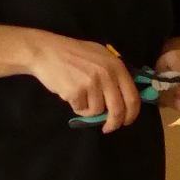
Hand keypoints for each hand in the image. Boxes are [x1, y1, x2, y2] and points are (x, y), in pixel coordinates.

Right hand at [22, 32, 141, 131]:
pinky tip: (71, 94)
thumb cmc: (73, 54)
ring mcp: (92, 83)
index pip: (133, 97)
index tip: (126, 121)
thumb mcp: (100, 56)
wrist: (46, 51)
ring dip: (89, 110)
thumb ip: (114, 74)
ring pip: (98, 111)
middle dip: (114, 123)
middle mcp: (107, 74)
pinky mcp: (76, 92)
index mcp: (117, 66)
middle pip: (118, 110)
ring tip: (80, 96)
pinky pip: (82, 110)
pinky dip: (77, 107)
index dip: (131, 114)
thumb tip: (126, 98)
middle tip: (108, 128)